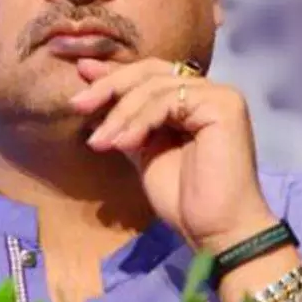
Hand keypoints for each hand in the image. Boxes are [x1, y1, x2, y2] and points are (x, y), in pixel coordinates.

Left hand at [68, 57, 278, 253]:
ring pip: (154, 86)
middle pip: (150, 72)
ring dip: (120, 114)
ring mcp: (218, 95)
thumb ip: (126, 121)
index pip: (149, 75)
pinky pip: (168, 101)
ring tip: (99, 143)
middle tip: (77, 104)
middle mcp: (208, 91)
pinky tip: (122, 144)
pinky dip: (139, 121)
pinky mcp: (224, 106)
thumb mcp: (143, 151)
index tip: (81, 73)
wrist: (215, 230)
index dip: (114, 74)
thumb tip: (92, 94)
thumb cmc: (183, 198)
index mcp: (192, 99)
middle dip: (109, 86)